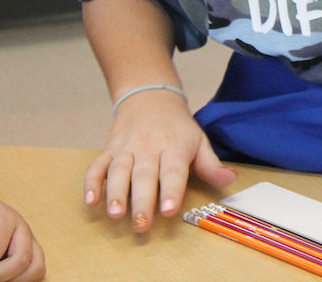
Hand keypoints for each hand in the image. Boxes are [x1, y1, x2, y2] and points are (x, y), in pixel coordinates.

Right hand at [84, 88, 236, 230]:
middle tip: (141, 224)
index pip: (173, 170)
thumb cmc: (178, 127)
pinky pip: (97, 165)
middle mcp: (149, 147)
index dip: (171, 189)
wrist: (150, 97)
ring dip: (114, 192)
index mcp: (175, 147)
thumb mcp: (199, 141)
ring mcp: (126, 148)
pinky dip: (91, 182)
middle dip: (141, 200)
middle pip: (144, 175)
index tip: (169, 209)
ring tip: (114, 213)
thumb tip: (231, 180)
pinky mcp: (109, 149)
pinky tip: (90, 201)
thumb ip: (211, 165)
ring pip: (118, 170)